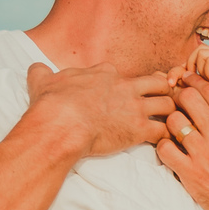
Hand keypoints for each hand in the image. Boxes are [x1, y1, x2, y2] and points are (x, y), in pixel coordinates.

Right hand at [26, 62, 172, 156]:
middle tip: (164, 105)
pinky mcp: (139, 129)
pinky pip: (165, 131)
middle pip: (158, 84)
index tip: (131, 94)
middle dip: (165, 93)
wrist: (60, 124)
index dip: (131, 84)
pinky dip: (169, 136)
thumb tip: (36, 68)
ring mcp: (135, 107)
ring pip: (169, 104)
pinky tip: (167, 142)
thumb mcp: (42, 81)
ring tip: (171, 122)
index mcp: (106, 73)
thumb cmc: (51, 104)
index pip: (127, 74)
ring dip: (172, 113)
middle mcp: (126, 86)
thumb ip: (42, 73)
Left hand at [156, 73, 208, 209]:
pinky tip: (171, 152)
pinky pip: (165, 149)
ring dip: (170, 123)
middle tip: (178, 105)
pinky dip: (163, 147)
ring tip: (174, 130)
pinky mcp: (192, 175)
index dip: (197, 83)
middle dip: (180, 97)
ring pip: (174, 120)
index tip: (190, 84)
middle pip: (188, 98)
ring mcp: (204, 156)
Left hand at [179, 46, 208, 99]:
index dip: (184, 69)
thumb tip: (206, 97)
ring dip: (199, 69)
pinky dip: (208, 71)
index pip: (195, 58)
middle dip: (186, 66)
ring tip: (206, 82)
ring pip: (201, 52)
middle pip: (195, 50)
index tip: (179, 84)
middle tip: (189, 82)